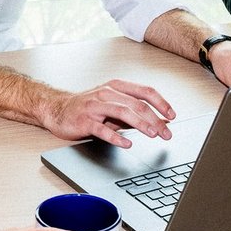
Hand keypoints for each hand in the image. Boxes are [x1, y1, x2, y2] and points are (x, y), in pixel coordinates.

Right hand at [39, 79, 175, 148]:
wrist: (58, 110)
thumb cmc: (88, 108)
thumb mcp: (114, 106)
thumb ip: (134, 111)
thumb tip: (160, 121)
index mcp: (116, 87)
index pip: (144, 92)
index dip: (161, 103)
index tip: (172, 116)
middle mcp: (106, 93)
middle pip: (137, 104)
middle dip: (155, 119)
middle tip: (166, 133)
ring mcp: (94, 106)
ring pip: (122, 112)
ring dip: (140, 124)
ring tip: (153, 134)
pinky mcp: (84, 120)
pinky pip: (102, 129)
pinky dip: (117, 137)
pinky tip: (127, 143)